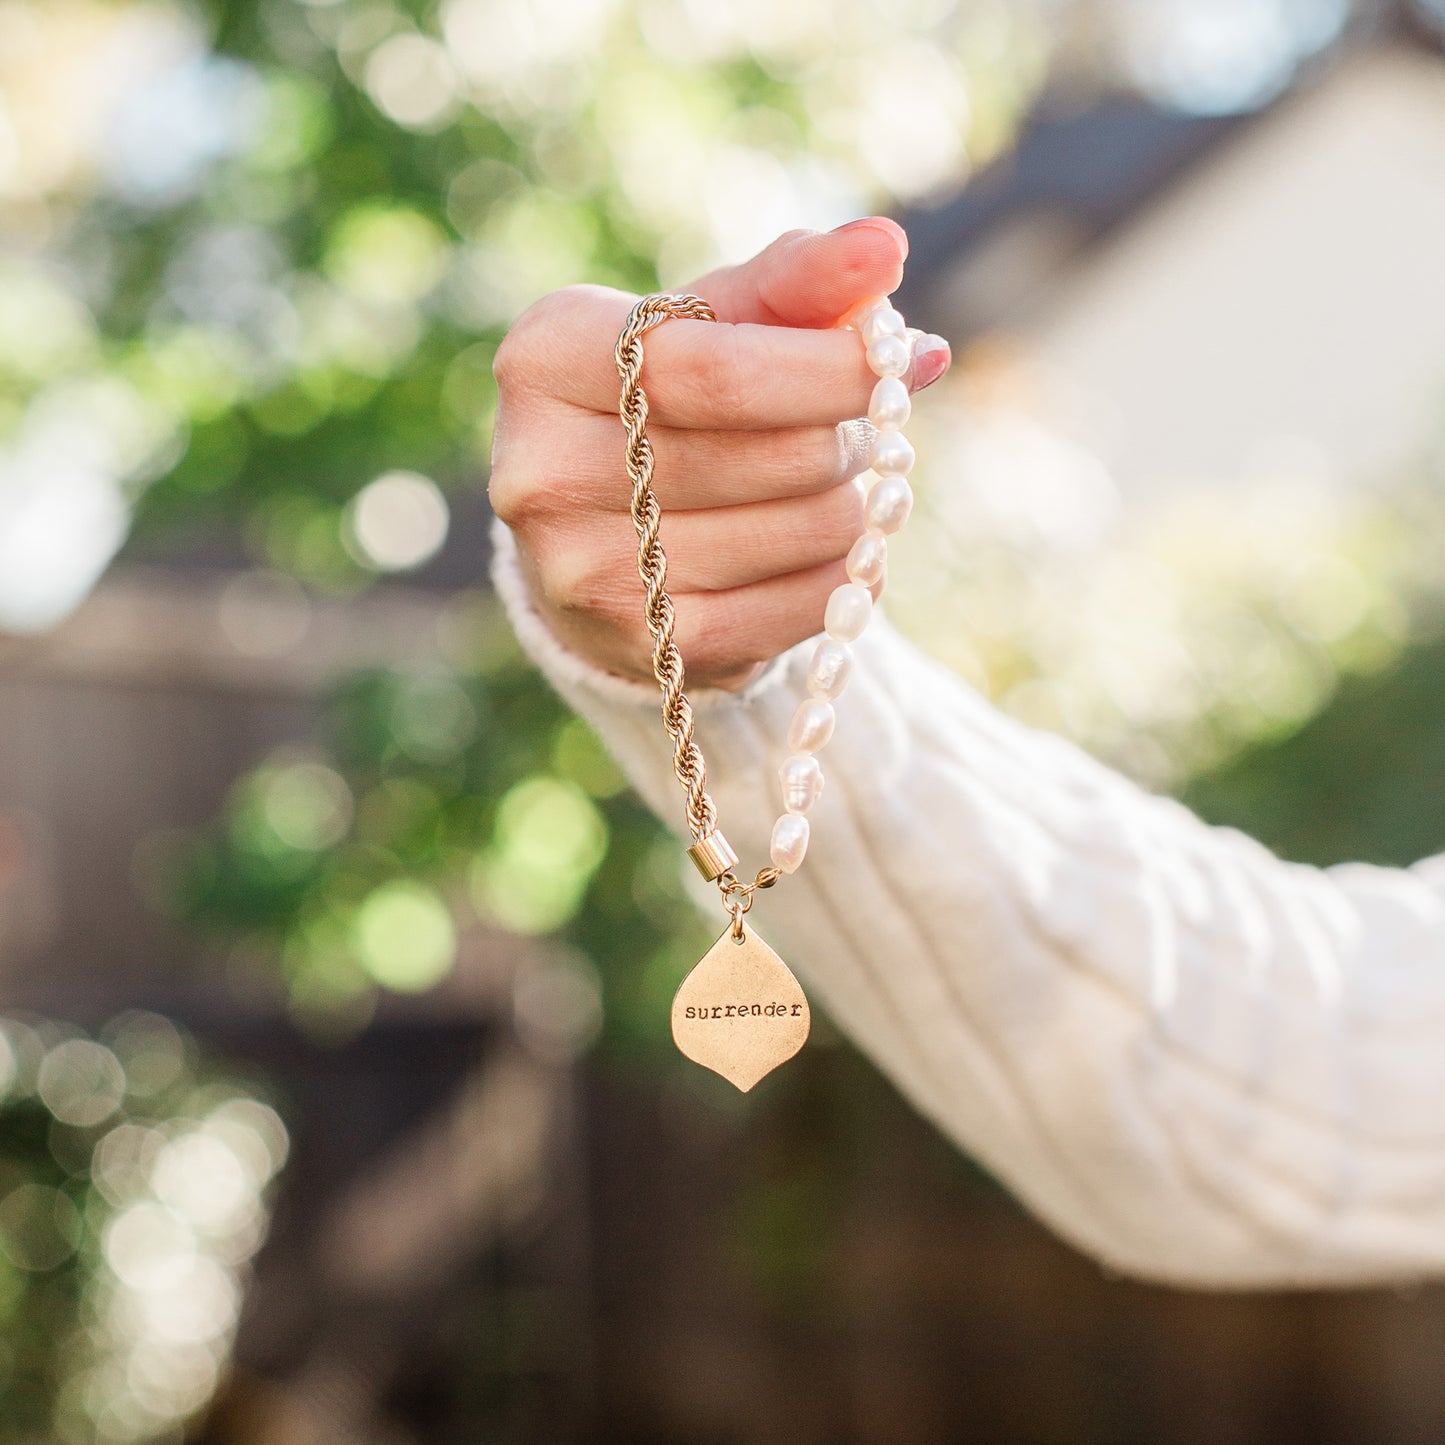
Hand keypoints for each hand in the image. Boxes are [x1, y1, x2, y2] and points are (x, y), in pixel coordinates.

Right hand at [488, 220, 950, 689]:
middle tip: (869, 425)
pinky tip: (835, 548)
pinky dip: (848, 572)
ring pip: (801, 529)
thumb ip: (792, 280)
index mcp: (546, 361)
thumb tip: (883, 248)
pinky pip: (803, 605)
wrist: (605, 541)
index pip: (717, 371)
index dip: (829, 367)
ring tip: (839, 483)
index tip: (898, 358)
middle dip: (851, 435)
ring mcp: (588, 573)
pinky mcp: (650, 648)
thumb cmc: (669, 405)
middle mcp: (544, 472)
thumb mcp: (712, 325)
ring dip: (856, 503)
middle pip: (771, 455)